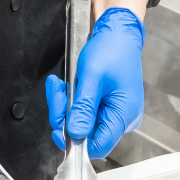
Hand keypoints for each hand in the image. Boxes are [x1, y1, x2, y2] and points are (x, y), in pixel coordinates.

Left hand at [45, 7, 144, 159]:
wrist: (118, 33)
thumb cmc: (111, 50)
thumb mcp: (92, 77)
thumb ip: (83, 108)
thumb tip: (74, 133)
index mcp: (123, 115)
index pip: (99, 146)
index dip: (76, 142)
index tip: (58, 127)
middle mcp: (122, 118)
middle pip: (88, 134)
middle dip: (65, 116)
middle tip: (56, 94)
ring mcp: (115, 112)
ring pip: (83, 122)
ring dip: (65, 106)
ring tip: (59, 85)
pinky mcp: (107, 105)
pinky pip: (85, 111)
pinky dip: (72, 101)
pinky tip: (65, 86)